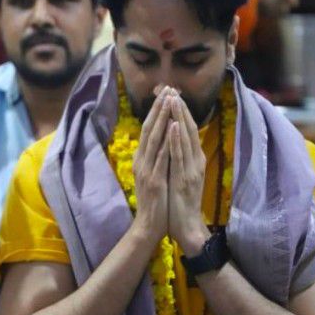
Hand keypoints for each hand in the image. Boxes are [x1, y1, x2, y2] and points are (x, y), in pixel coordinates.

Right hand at [129, 86, 172, 244]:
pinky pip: (161, 158)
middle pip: (150, 128)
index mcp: (143, 158)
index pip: (150, 129)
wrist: (149, 225)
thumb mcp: (153, 174)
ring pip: (154, 139)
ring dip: (162, 119)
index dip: (157, 110)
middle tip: (167, 89)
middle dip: (159, 108)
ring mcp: (147, 170)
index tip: (166, 93)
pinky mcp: (153, 180)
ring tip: (168, 101)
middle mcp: (142, 160)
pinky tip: (172, 129)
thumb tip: (161, 139)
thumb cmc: (155, 200)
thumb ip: (155, 157)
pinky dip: (166, 142)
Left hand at [166, 91, 209, 256]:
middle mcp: (196, 161)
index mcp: (194, 159)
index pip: (188, 130)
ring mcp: (192, 169)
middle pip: (189, 129)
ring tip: (174, 99)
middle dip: (180, 108)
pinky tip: (174, 125)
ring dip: (180, 118)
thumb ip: (179, 159)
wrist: (187, 226)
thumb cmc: (181, 203)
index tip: (172, 94)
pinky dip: (178, 139)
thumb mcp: (180, 176)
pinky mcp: (186, 178)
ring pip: (186, 138)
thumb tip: (172, 143)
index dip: (181, 112)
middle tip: (173, 88)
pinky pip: (181, 155)